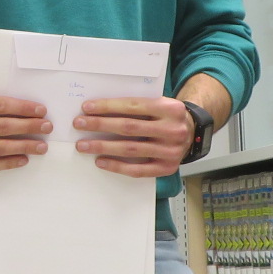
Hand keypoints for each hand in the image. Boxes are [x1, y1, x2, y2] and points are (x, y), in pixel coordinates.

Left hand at [72, 96, 192, 178]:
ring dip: (102, 146)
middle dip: (100, 125)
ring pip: (130, 149)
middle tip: (79, 124)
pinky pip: (137, 170)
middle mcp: (172, 130)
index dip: (108, 107)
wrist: (193, 131)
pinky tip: (100, 161)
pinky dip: (117, 166)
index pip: (132, 106)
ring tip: (83, 145)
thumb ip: (137, 106)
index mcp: (169, 108)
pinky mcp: (167, 168)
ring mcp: (171, 151)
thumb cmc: (167, 116)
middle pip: (128, 128)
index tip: (87, 108)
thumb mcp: (159, 103)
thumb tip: (99, 109)